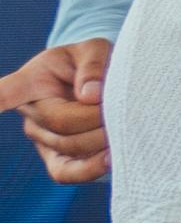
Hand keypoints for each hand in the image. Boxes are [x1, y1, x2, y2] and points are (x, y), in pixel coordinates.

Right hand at [1, 36, 113, 185]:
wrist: (100, 87)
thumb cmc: (92, 64)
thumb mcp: (95, 50)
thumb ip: (93, 64)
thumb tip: (91, 95)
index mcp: (32, 81)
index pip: (6, 92)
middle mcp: (30, 111)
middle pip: (59, 121)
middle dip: (97, 116)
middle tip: (124, 105)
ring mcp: (41, 138)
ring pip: (70, 146)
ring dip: (103, 137)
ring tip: (127, 122)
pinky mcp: (57, 159)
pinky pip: (66, 172)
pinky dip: (91, 168)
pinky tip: (113, 157)